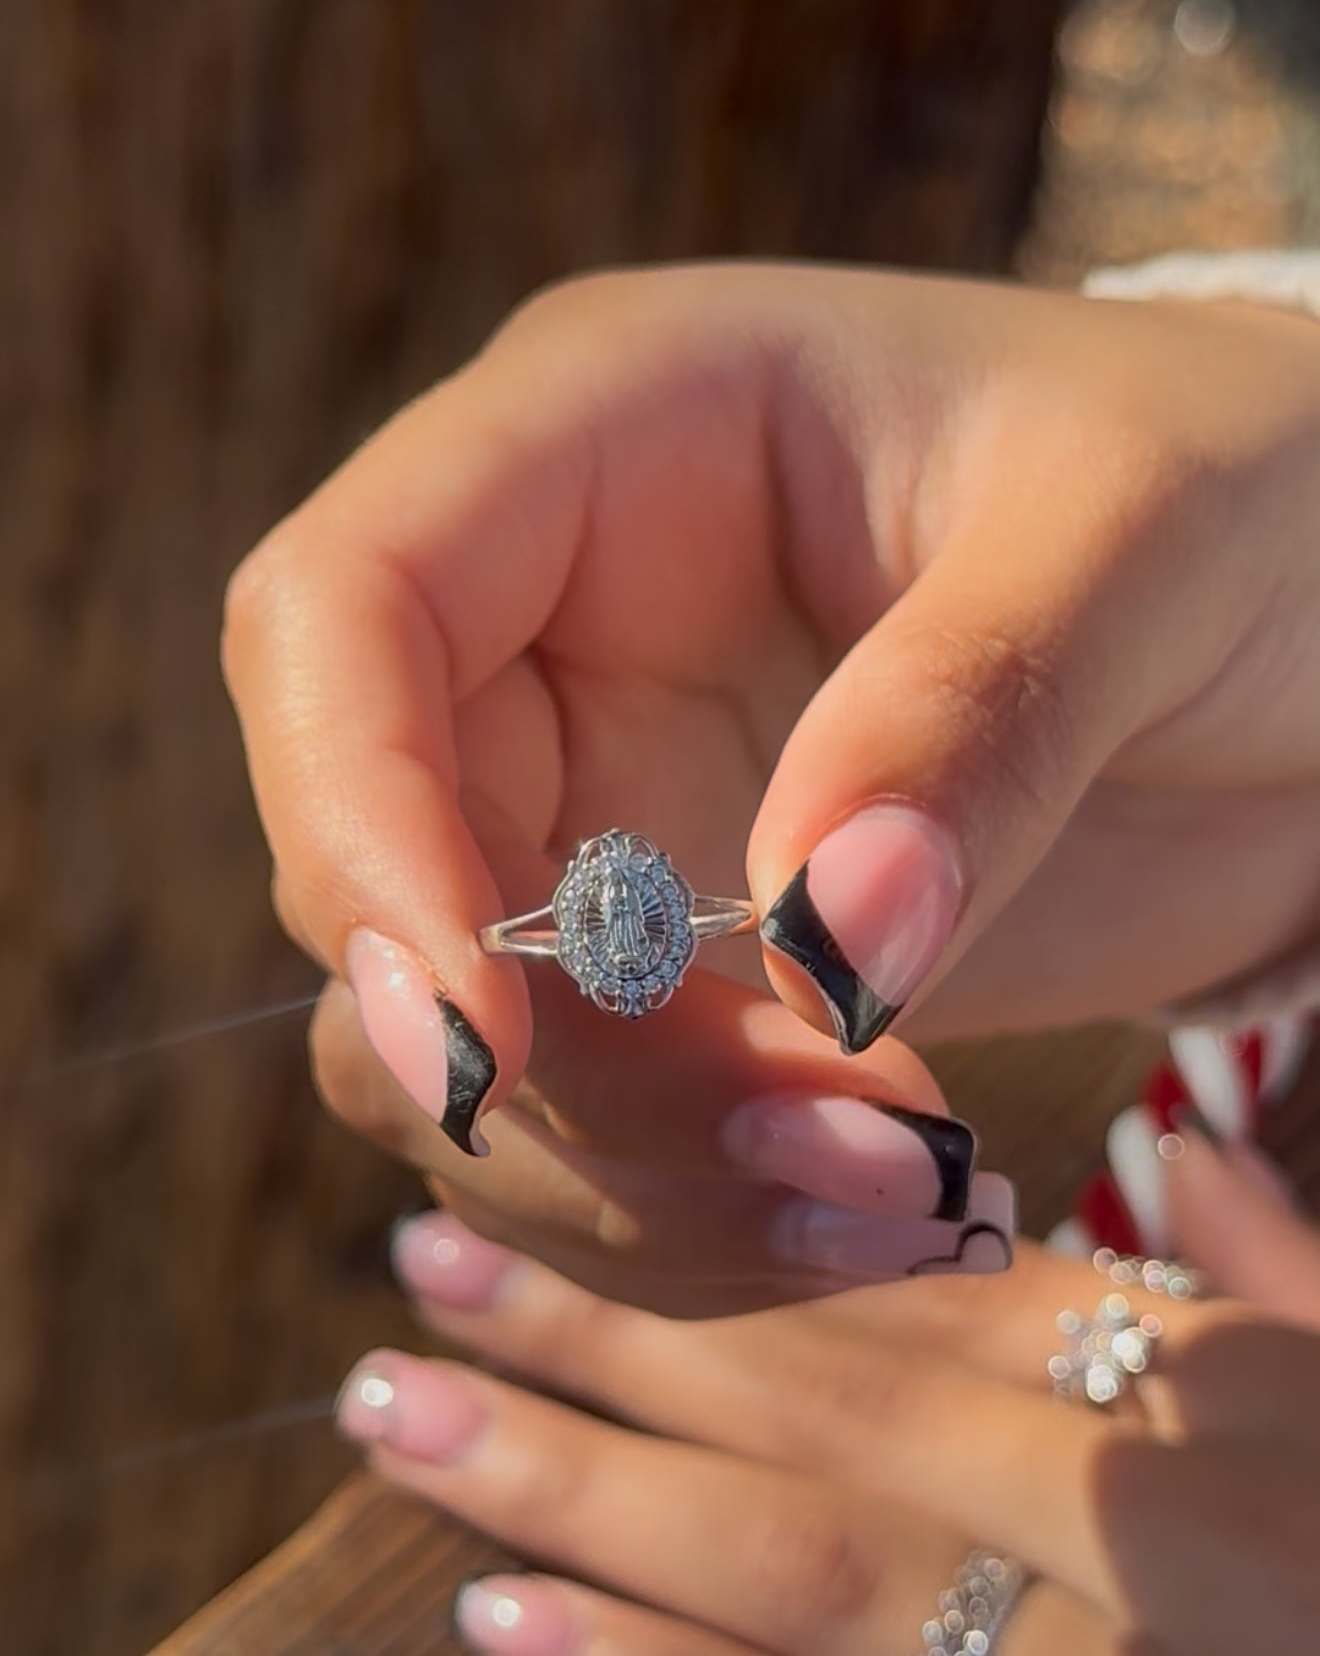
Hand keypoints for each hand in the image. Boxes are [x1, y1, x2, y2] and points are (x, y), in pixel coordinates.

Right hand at [223, 268, 1319, 1309]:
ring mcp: (597, 804)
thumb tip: (821, 943)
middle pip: (381, 877)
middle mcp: (551, 627)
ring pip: (453, 1050)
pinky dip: (699, 1219)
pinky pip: (586, 1134)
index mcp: (607, 435)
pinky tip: (892, 1211)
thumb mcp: (1150, 537)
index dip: (359, 830)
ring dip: (639, 1180)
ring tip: (908, 1198)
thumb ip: (976, 711)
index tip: (493, 1044)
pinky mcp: (666, 964)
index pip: (341, 611)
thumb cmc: (1243, 493)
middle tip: (834, 1152)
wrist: (1317, 626)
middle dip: (570, 1071)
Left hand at [335, 1141, 1319, 1655]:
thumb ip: (1302, 1290)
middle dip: (611, 1330)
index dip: (733, 1242)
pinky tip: (509, 1622)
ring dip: (584, 1473)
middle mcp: (1183, 1530)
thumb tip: (1177, 1152)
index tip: (571, 1191)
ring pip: (812, 1559)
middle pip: (837, 1397)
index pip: (938, 1294)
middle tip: (419, 1271)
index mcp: (1250, 1405)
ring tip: (397, 1411)